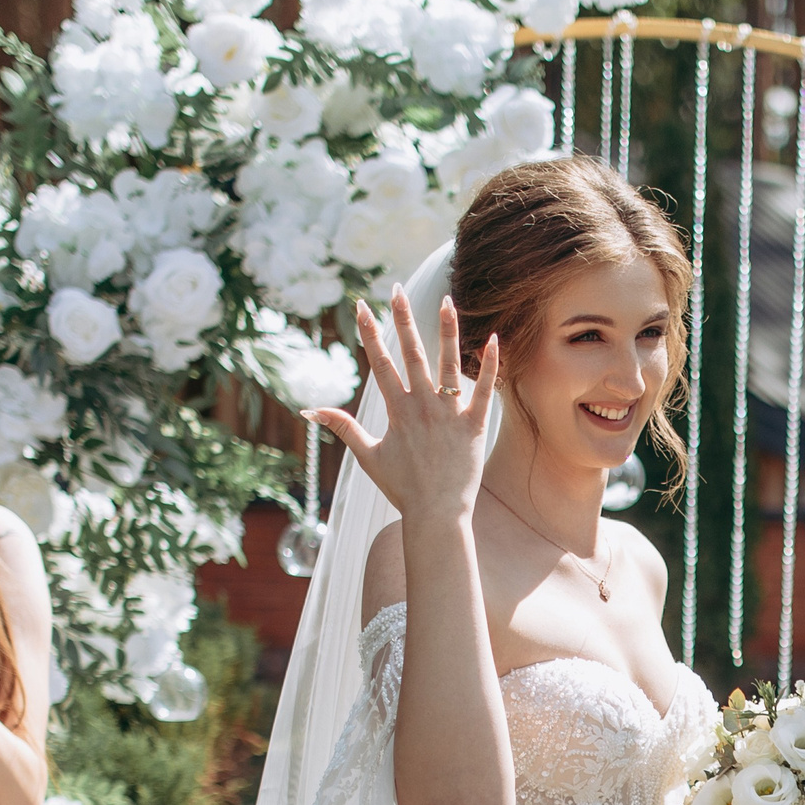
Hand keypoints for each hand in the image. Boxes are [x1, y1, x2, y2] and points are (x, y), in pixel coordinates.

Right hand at [311, 288, 500, 522]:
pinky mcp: (475, 426)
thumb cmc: (402, 488)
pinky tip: (494, 338)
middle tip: (397, 290)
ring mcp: (450, 415)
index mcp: (397, 410)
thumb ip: (343, 427)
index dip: (370, 333)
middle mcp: (423, 406)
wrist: (436, 514)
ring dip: (447, 331)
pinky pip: (484, 390)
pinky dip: (490, 365)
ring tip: (448, 300)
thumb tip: (310, 409)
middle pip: (411, 354)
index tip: (362, 305)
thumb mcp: (368, 455)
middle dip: (402, 320)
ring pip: (449, 364)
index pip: (380, 363)